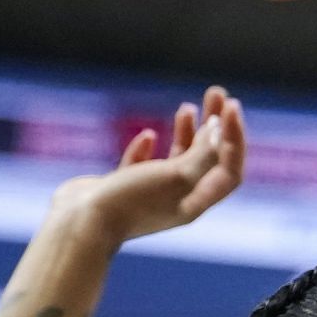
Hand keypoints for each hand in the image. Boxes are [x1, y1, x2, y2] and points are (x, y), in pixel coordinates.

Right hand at [51, 86, 245, 241]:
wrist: (80, 223)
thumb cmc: (131, 201)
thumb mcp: (177, 175)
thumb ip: (203, 153)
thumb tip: (219, 128)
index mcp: (195, 202)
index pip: (229, 170)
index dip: (236, 139)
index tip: (230, 107)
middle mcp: (177, 201)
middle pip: (207, 161)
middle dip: (216, 126)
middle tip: (217, 93)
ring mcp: (149, 196)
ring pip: (177, 161)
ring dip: (187, 133)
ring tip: (187, 108)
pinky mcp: (122, 190)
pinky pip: (142, 167)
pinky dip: (148, 150)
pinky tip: (148, 135)